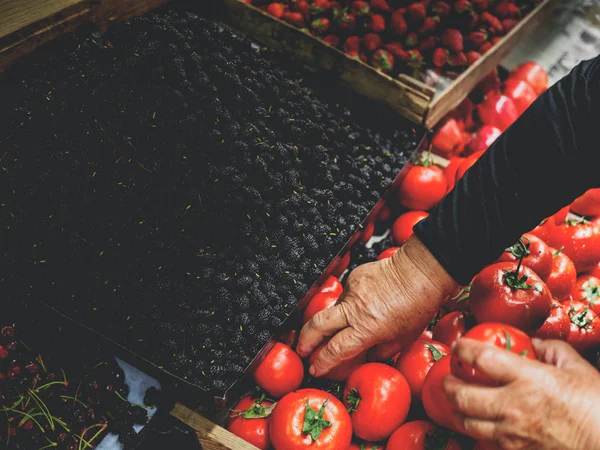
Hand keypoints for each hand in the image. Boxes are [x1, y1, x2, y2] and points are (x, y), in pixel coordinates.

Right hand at [296, 235, 455, 376]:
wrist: (421, 271)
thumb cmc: (418, 306)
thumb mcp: (403, 338)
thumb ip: (380, 351)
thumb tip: (364, 357)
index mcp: (368, 328)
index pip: (335, 350)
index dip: (321, 363)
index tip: (314, 369)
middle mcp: (355, 309)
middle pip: (317, 326)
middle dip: (305, 341)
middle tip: (301, 350)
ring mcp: (351, 291)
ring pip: (330, 309)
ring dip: (327, 321)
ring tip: (337, 327)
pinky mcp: (353, 277)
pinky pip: (344, 295)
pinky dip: (348, 304)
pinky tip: (362, 304)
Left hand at [443, 338, 599, 449]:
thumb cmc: (597, 405)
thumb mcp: (577, 367)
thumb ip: (550, 349)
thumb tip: (533, 342)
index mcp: (528, 378)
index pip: (481, 358)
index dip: (463, 349)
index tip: (458, 346)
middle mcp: (514, 406)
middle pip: (463, 395)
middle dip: (448, 385)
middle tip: (448, 378)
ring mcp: (514, 433)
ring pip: (468, 424)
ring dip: (457, 412)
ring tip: (456, 403)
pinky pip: (487, 444)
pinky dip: (477, 435)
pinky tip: (478, 427)